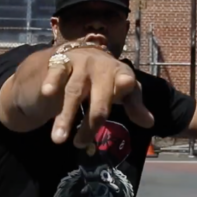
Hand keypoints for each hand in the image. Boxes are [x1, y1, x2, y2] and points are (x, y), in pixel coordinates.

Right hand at [40, 36, 154, 146]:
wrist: (80, 53)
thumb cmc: (105, 79)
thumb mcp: (122, 90)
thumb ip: (134, 105)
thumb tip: (149, 123)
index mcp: (119, 73)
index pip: (126, 81)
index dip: (124, 85)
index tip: (125, 86)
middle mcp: (101, 68)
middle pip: (99, 99)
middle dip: (90, 123)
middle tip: (80, 143)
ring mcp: (80, 64)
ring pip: (74, 91)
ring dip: (66, 115)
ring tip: (59, 139)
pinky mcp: (61, 62)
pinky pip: (56, 73)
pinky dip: (51, 82)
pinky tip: (47, 93)